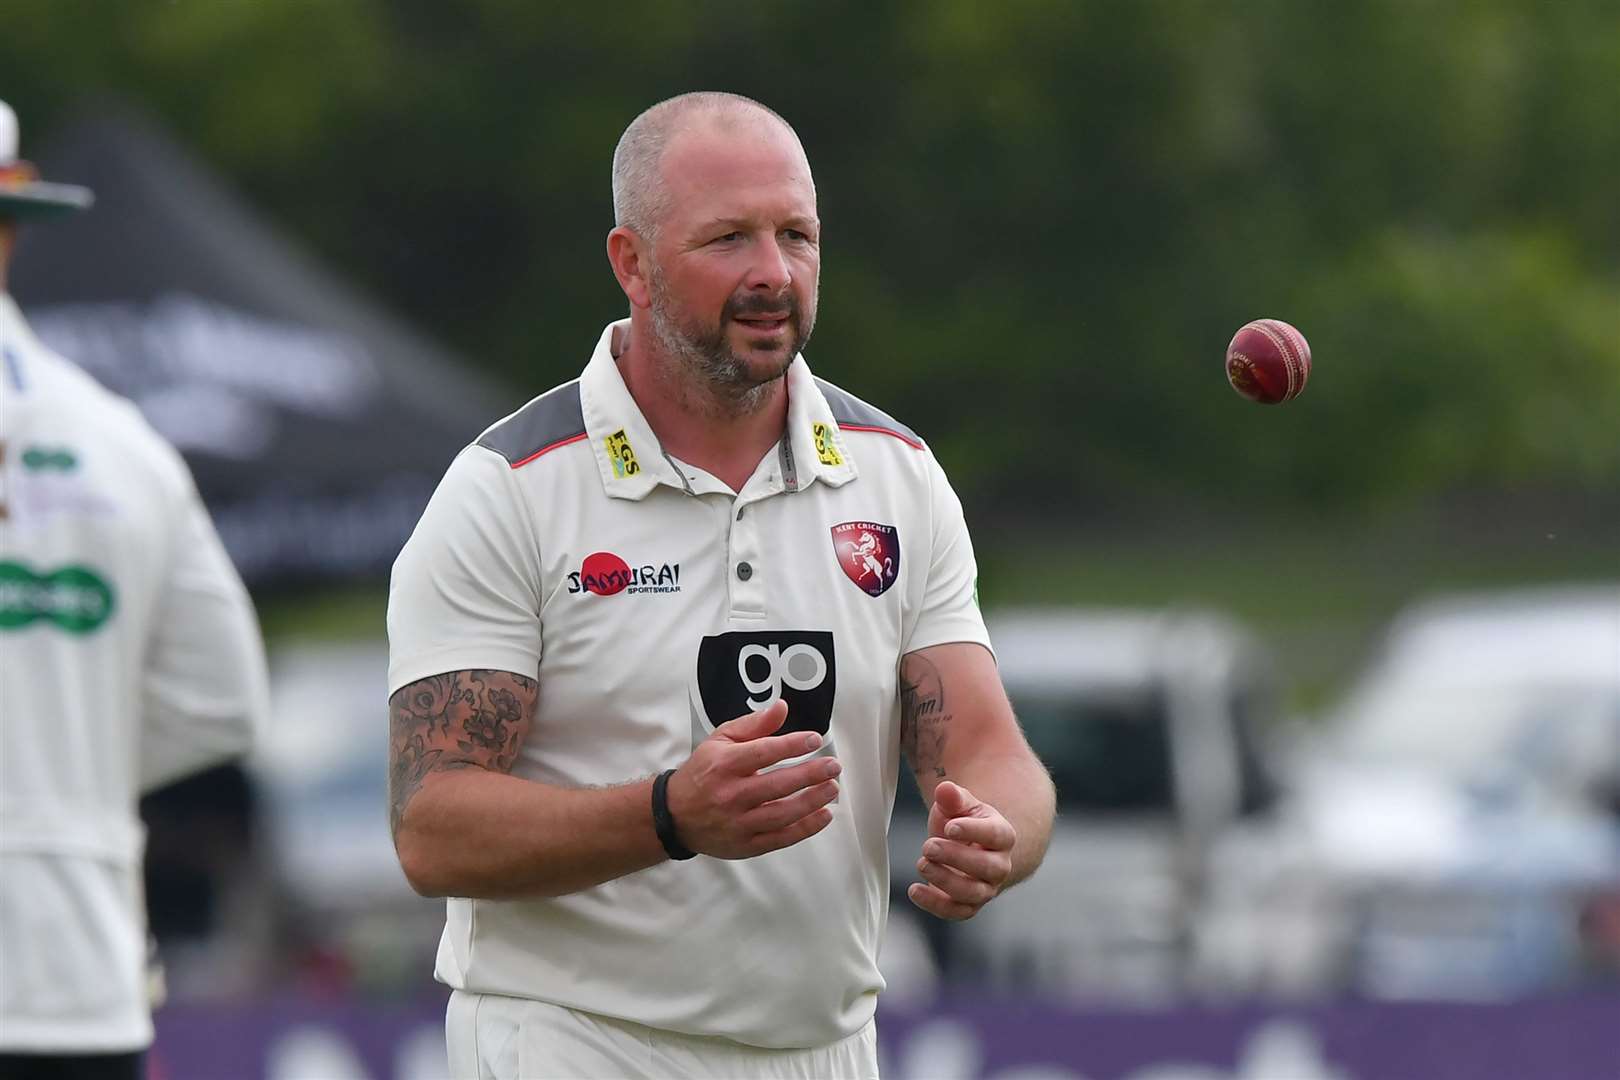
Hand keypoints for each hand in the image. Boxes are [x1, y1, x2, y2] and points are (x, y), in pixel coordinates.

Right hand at [665, 699, 841, 859]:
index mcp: (723, 765)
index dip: (792, 745)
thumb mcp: (720, 740)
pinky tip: (824, 815)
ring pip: (782, 814)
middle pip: (777, 785)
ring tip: (832, 788)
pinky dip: (806, 828)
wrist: (674, 815)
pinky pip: (781, 838)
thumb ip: (753, 724)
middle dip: (810, 774)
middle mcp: (730, 795)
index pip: (762, 753)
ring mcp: (738, 823)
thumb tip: (783, 707)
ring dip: (812, 801)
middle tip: (833, 766)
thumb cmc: (702, 772)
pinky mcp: (745, 845)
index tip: (815, 739)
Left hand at [908, 780, 1014, 920]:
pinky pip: (957, 912)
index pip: (995, 835)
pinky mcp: (969, 905)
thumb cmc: (962, 823)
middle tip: (928, 846)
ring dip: (945, 880)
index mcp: (1002, 836)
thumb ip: (953, 797)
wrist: (966, 847)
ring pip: (973, 893)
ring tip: (921, 863)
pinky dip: (935, 905)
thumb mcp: (958, 805)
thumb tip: (945, 789)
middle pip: (987, 867)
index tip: (949, 827)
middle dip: (956, 857)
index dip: (973, 831)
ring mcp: (986, 888)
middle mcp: (1000, 865)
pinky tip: (914, 890)